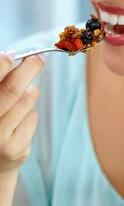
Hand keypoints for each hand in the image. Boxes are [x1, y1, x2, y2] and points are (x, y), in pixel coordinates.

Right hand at [0, 52, 44, 173]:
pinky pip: (32, 118)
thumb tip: (9, 56)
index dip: (0, 66)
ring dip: (30, 92)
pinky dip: (30, 113)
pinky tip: (20, 121)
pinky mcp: (15, 150)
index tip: (11, 55)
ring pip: (26, 101)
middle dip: (28, 69)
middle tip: (38, 58)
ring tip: (23, 96)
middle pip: (11, 90)